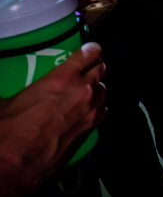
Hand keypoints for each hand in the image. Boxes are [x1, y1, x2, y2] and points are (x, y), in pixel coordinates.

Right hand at [0, 42, 106, 195]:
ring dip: (96, 87)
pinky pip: (103, 110)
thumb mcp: (8, 102)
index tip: (91, 49)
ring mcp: (90, 110)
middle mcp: (82, 90)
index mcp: (63, 77)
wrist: (18, 163)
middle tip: (88, 68)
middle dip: (95, 66)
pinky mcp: (91, 129)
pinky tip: (89, 110)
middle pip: (100, 70)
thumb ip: (19, 92)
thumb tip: (6, 96)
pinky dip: (98, 107)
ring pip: (103, 90)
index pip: (88, 54)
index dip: (91, 50)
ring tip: (87, 90)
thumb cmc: (10, 130)